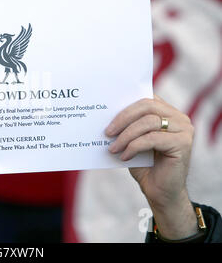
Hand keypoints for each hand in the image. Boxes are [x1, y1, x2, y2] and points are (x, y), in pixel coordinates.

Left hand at [106, 95, 196, 238]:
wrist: (160, 191)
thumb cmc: (144, 164)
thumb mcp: (133, 141)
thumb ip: (127, 125)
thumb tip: (105, 112)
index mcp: (167, 112)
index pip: (145, 97)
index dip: (125, 103)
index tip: (106, 111)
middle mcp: (179, 118)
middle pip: (146, 106)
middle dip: (123, 117)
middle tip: (107, 132)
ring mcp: (183, 130)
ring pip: (148, 122)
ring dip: (126, 135)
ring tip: (112, 147)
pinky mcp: (183, 144)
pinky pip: (152, 139)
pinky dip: (134, 147)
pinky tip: (124, 156)